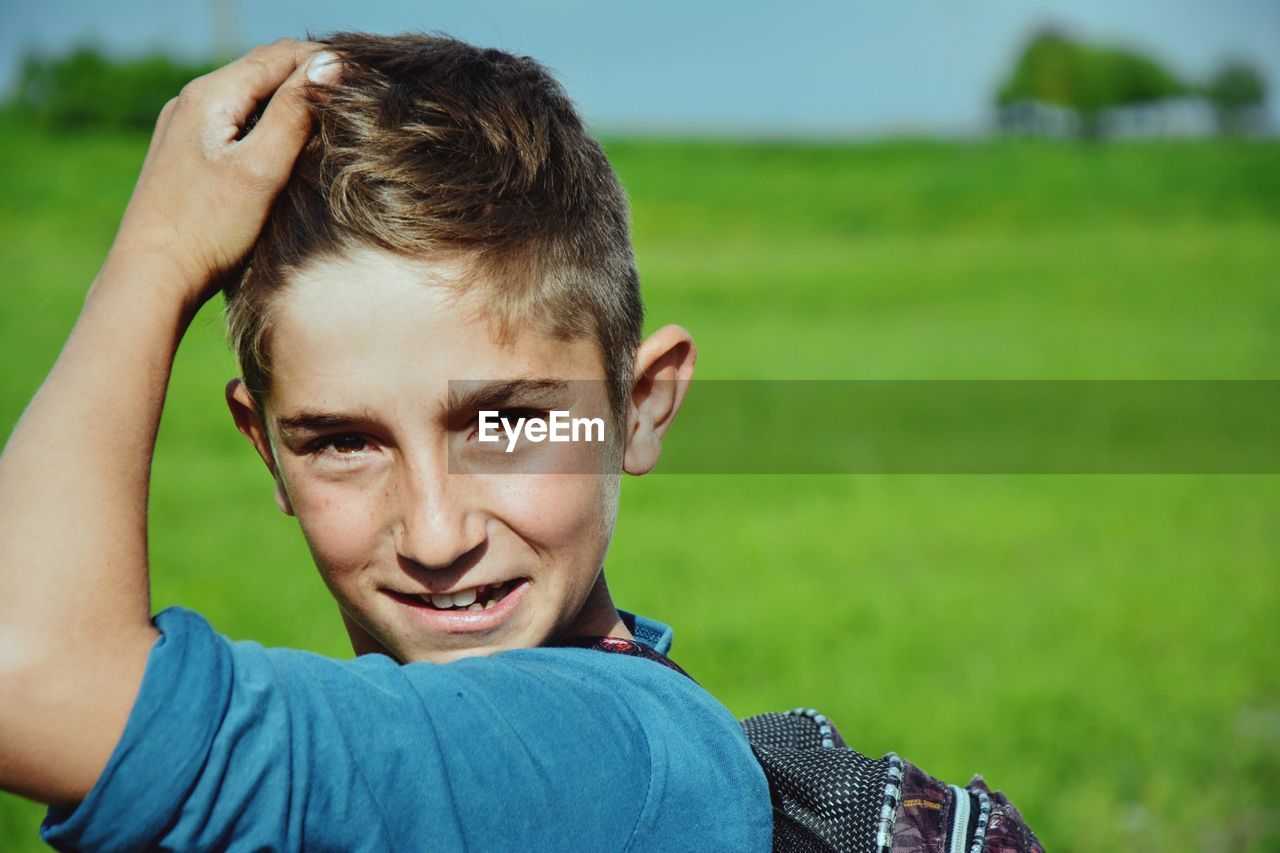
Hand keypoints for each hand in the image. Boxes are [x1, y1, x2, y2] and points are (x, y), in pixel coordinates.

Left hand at [105, 39, 339, 308]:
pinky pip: (233, 119)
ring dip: (288, 97)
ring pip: (248, 94)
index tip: (365, 78)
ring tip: (329, 115)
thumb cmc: (208, 228)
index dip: (324, 60)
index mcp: (209, 95)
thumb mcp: (261, 169)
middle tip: (355, 94)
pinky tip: (286, 141)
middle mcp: (191, 100)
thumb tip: (331, 64)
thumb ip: (295, 113)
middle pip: (262, 69)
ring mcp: (183, 126)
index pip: (280, 56)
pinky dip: (265, 119)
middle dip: (307, 75)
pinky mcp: (184, 152)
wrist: (152, 276)